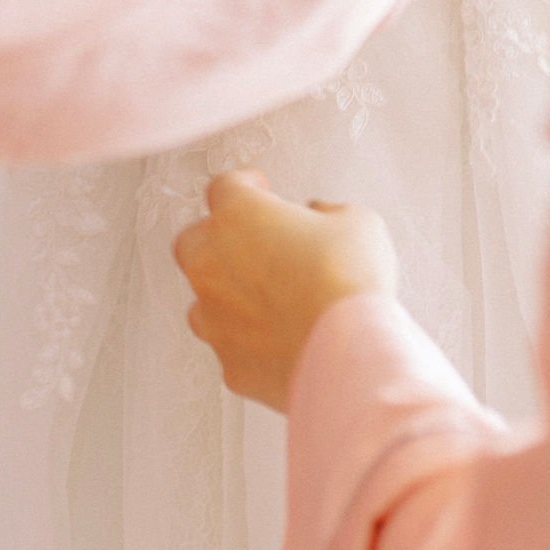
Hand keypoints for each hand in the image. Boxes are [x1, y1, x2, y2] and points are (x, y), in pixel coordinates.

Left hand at [174, 171, 397, 411]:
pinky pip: (230, 344)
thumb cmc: (349, 280)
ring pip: (204, 298)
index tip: (259, 189)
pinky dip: (248, 338)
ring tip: (268, 297)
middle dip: (219, 240)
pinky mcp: (229, 363)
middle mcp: (212, 263)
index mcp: (239, 215)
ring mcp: (215, 317)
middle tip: (255, 243)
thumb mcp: (355, 221)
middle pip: (194, 241)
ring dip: (228, 293)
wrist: (349, 354)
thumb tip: (319, 220)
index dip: (245, 186)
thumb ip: (326, 214)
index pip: (225, 187)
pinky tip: (279, 337)